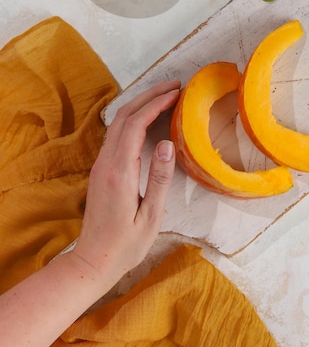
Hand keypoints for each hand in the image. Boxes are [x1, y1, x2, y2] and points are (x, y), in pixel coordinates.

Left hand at [71, 79, 179, 288]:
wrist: (94, 260)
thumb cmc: (126, 244)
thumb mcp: (150, 216)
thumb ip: (159, 179)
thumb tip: (166, 144)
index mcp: (119, 172)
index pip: (135, 125)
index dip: (155, 104)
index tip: (176, 93)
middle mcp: (106, 162)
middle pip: (124, 116)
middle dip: (148, 96)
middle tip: (174, 86)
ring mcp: (100, 165)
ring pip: (118, 123)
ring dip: (140, 104)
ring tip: (164, 96)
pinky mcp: (101, 170)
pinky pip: (116, 134)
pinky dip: (133, 119)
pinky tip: (147, 119)